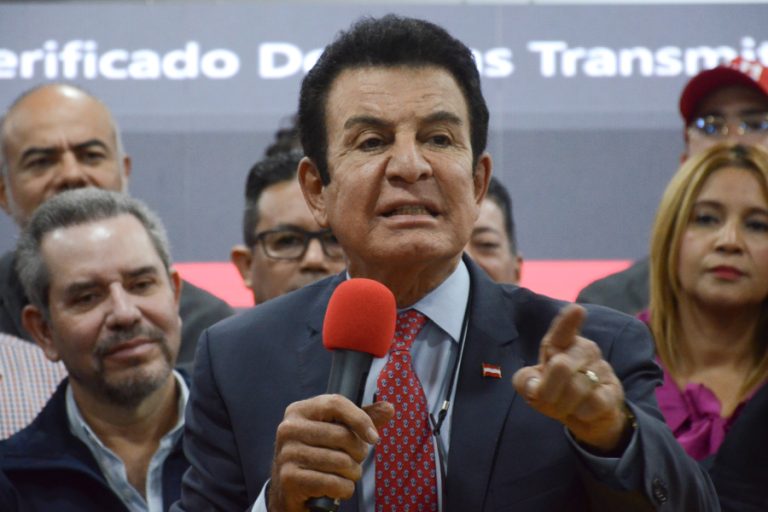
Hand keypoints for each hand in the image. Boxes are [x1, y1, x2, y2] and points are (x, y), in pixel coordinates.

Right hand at [267, 395, 393, 511]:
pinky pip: (333, 482)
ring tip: (346, 475)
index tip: (374, 437)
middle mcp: (288, 428)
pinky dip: (344, 489)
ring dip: (352, 473)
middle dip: (359, 452)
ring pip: (341, 461)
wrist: (289, 491)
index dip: (361, 419)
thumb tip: (389, 408)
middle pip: (342, 435)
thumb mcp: (336, 433)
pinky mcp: (289, 479)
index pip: (336, 403)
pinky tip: (337, 489)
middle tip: (355, 460)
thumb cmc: (318, 455)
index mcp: (299, 410)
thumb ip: (361, 419)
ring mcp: (286, 453)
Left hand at [512, 304, 630, 453]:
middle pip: (561, 367)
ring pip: (577, 388)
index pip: (562, 331)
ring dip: (565, 405)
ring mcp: (601, 368)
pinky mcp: (614, 389)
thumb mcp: (531, 387)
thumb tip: (534, 386)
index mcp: (560, 344)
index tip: (577, 310)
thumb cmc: (554, 392)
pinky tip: (583, 410)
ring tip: (567, 405)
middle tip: (548, 401)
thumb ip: (524, 381)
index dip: (568, 322)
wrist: (585, 416)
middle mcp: (583, 349)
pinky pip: (594, 402)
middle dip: (549, 391)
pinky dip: (582, 412)